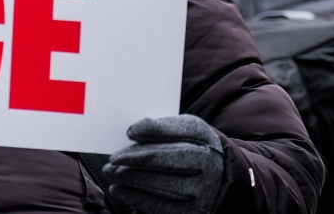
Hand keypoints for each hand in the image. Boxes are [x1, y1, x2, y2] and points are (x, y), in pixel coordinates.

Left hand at [102, 115, 224, 213]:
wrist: (223, 176)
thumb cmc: (196, 146)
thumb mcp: (188, 129)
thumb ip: (163, 126)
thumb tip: (134, 129)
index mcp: (202, 141)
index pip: (172, 133)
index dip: (149, 132)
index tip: (128, 132)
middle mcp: (204, 166)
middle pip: (161, 160)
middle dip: (132, 158)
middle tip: (112, 158)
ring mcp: (199, 191)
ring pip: (157, 184)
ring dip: (129, 178)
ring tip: (111, 172)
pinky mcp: (191, 210)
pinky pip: (158, 205)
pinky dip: (134, 197)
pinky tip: (119, 189)